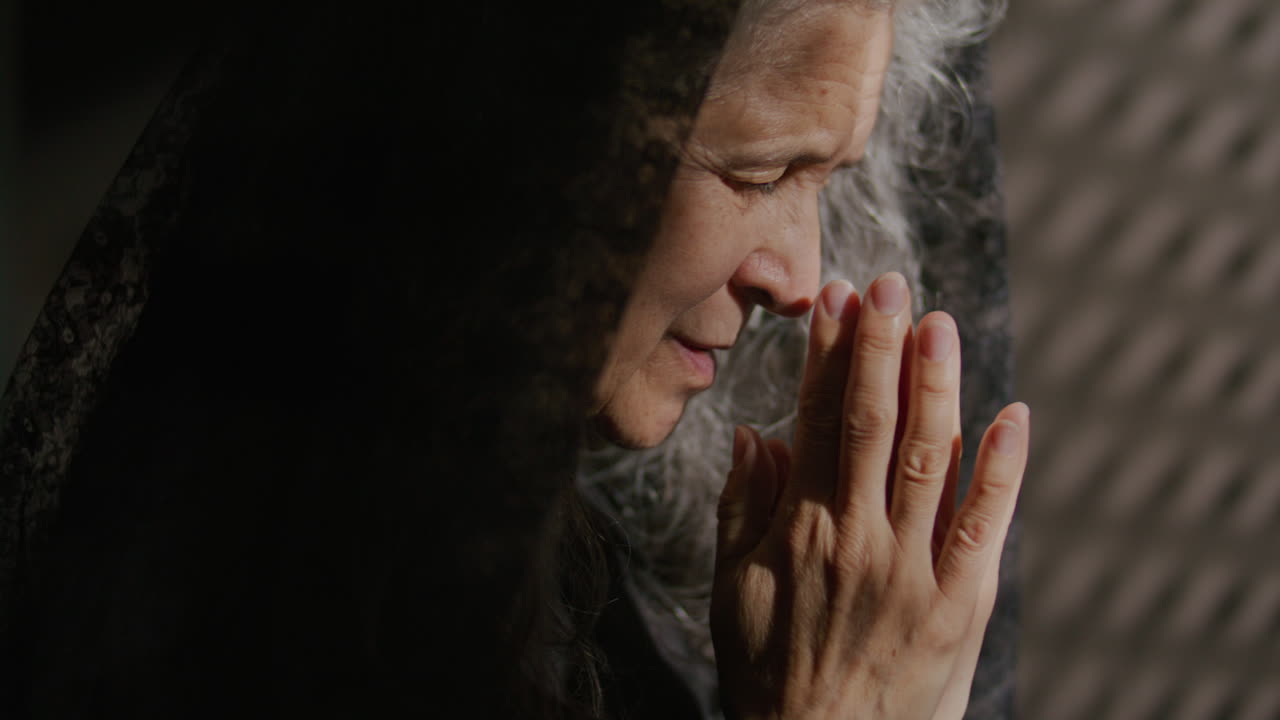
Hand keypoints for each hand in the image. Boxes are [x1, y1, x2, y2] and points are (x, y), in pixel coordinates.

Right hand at [711, 273, 1027, 719]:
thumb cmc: (769, 673)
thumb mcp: (733, 592)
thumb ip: (742, 509)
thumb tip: (754, 435)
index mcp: (801, 530)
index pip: (816, 420)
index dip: (827, 355)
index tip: (835, 301)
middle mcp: (858, 539)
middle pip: (872, 423)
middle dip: (881, 348)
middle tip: (889, 285)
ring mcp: (914, 571)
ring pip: (928, 458)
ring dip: (935, 386)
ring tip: (939, 323)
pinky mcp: (961, 604)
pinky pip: (986, 526)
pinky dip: (1002, 469)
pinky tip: (1011, 416)